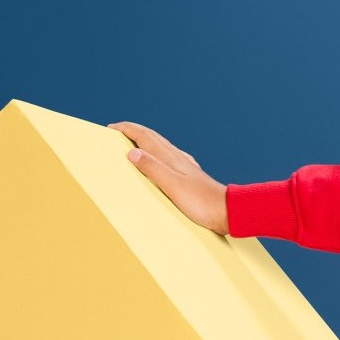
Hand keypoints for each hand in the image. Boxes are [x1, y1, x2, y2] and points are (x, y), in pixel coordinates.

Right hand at [107, 121, 229, 235]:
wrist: (228, 212)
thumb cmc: (201, 202)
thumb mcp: (172, 185)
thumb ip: (153, 168)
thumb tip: (132, 152)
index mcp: (170, 158)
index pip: (145, 136)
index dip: (127, 129)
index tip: (111, 128)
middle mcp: (178, 158)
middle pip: (153, 138)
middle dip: (134, 132)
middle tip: (118, 132)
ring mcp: (186, 166)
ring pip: (162, 147)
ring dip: (146, 141)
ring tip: (134, 143)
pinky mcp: (191, 177)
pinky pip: (170, 158)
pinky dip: (159, 154)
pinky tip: (163, 161)